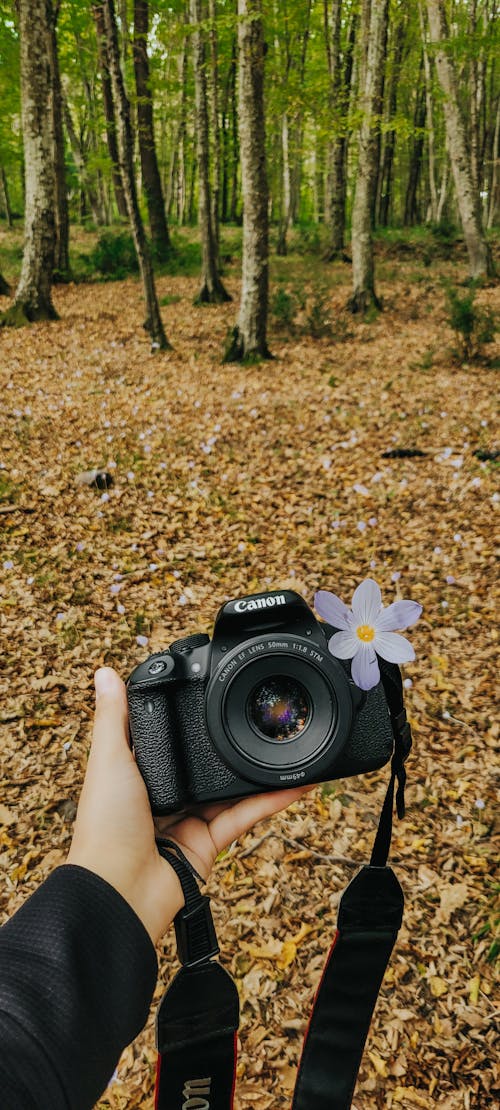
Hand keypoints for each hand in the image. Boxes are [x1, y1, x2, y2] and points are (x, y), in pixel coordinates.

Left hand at [67, 667, 312, 944]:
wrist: (120, 891)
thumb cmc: (105, 827)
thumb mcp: (110, 760)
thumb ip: (114, 717)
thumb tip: (104, 671)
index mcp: (137, 773)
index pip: (167, 738)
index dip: (187, 718)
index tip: (212, 693)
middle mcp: (164, 794)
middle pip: (203, 762)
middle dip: (228, 744)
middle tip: (257, 716)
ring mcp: (188, 820)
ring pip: (230, 788)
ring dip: (258, 771)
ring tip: (286, 744)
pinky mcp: (210, 843)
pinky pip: (246, 815)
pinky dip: (272, 800)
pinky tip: (297, 783)